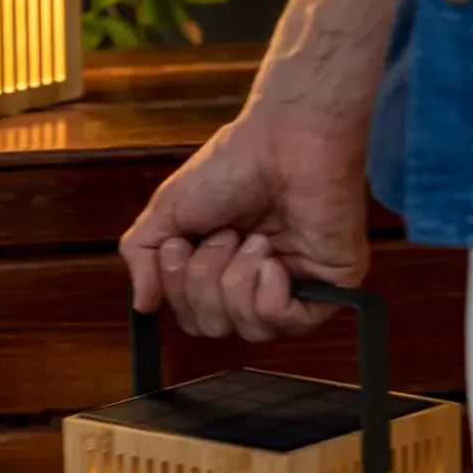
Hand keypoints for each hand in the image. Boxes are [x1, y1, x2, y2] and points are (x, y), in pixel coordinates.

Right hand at [119, 98, 369, 341]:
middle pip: (214, 329)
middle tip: (223, 235)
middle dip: (204, 283)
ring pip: (250, 332)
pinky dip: (267, 295)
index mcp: (221, 270)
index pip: (192, 318)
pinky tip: (271, 259)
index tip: (178, 246)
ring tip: (251, 239)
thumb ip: (143, 258)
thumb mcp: (167, 211)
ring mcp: (295, 290)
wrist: (285, 139)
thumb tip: (142, 306)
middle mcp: (256, 285)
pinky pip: (288, 325)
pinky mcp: (330, 289)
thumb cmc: (232, 166)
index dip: (178, 292)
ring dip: (236, 282)